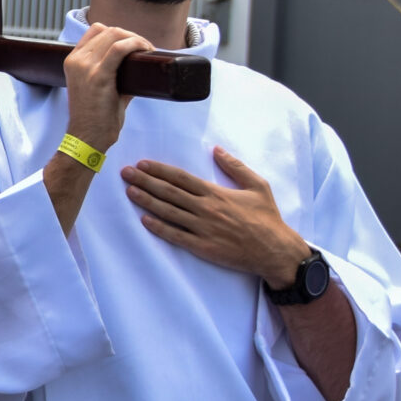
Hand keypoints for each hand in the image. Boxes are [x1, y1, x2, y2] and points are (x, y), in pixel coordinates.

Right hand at [62, 21, 154, 158]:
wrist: (87, 139)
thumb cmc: (95, 118)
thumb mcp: (98, 87)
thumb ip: (115, 73)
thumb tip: (139, 65)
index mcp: (72, 60)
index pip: (96, 30)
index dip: (118, 32)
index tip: (133, 43)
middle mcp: (76, 60)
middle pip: (108, 30)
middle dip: (131, 35)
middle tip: (146, 48)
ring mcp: (85, 67)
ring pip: (115, 35)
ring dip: (136, 39)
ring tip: (147, 50)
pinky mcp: (99, 77)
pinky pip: (119, 49)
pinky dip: (135, 44)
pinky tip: (146, 51)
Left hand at [121, 148, 313, 285]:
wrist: (275, 251)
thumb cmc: (267, 218)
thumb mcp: (258, 186)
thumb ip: (236, 167)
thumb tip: (216, 149)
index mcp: (216, 193)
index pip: (181, 178)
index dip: (160, 170)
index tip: (143, 164)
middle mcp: (206, 209)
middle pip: (169, 192)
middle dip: (145, 181)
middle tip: (125, 173)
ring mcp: (203, 229)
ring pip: (169, 212)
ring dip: (147, 201)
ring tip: (129, 192)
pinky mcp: (203, 247)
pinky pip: (177, 236)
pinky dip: (159, 228)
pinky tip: (145, 221)